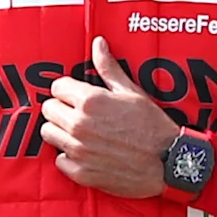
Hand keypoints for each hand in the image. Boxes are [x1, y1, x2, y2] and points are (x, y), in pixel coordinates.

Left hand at [41, 36, 182, 198]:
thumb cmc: (153, 127)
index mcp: (90, 101)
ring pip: (48, 133)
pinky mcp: (80, 172)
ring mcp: (78, 150)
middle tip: (78, 113)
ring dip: (61, 131)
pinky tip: (86, 152)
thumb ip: (108, 68)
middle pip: (48, 109)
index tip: (76, 95)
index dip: (68, 90)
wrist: (168, 163)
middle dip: (61, 108)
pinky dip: (69, 157)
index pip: (57, 87)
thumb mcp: (132, 92)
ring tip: (80, 132)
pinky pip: (60, 160)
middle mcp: (79, 125)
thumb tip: (98, 44)